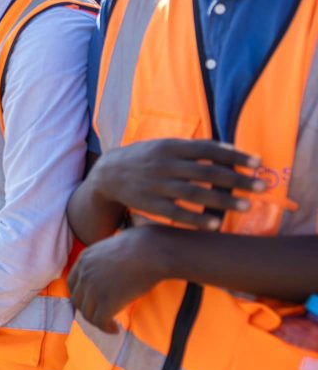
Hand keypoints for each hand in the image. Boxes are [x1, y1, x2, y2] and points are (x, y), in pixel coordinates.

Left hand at [68, 226, 165, 333]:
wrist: (152, 251)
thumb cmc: (141, 245)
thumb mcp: (112, 246)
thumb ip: (103, 258)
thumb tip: (110, 267)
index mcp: (84, 258)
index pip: (72, 284)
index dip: (81, 296)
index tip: (92, 303)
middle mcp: (84, 273)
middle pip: (77, 300)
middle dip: (88, 310)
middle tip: (102, 315)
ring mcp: (94, 288)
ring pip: (87, 313)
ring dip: (97, 321)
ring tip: (110, 324)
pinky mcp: (107, 301)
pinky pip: (100, 321)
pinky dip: (106, 328)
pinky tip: (115, 329)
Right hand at [89, 139, 263, 230]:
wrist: (108, 174)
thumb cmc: (145, 159)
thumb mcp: (164, 145)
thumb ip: (194, 148)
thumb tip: (231, 150)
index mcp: (170, 146)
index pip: (208, 149)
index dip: (234, 155)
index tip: (258, 162)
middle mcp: (164, 164)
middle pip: (207, 172)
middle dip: (237, 179)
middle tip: (262, 186)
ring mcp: (157, 185)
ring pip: (195, 193)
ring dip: (223, 200)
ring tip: (247, 206)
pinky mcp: (150, 204)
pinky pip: (177, 213)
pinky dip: (197, 218)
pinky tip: (216, 224)